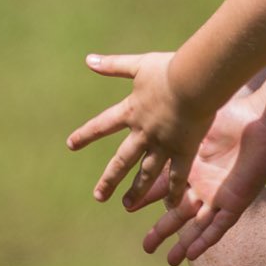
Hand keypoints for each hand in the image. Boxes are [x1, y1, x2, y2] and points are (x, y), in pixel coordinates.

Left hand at [66, 52, 213, 230]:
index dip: (86, 135)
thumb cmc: (169, 69)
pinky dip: (174, 191)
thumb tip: (87, 59)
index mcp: (131, 112)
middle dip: (109, 178)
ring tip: (126, 204)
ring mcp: (163, 145)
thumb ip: (113, 65)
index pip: (101, 126)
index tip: (71, 145)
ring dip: (136, 191)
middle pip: (121, 160)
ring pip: (146, 173)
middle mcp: (143, 133)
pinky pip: (177, 176)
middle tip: (98, 196)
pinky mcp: (184, 151)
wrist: (194, 81)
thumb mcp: (138, 65)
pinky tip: (170, 206)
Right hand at [140, 87, 265, 265]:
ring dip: (183, 243)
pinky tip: (192, 254)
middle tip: (145, 246)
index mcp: (194, 165)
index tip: (127, 207)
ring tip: (167, 260)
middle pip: (179, 213)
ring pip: (198, 226)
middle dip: (162, 230)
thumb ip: (172, 128)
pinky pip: (219, 227)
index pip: (166, 187)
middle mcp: (205, 183)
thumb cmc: (233, 114)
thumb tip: (145, 114)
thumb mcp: (194, 125)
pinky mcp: (236, 202)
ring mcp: (221, 195)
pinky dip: (205, 240)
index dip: (147, 198)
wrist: (263, 121)